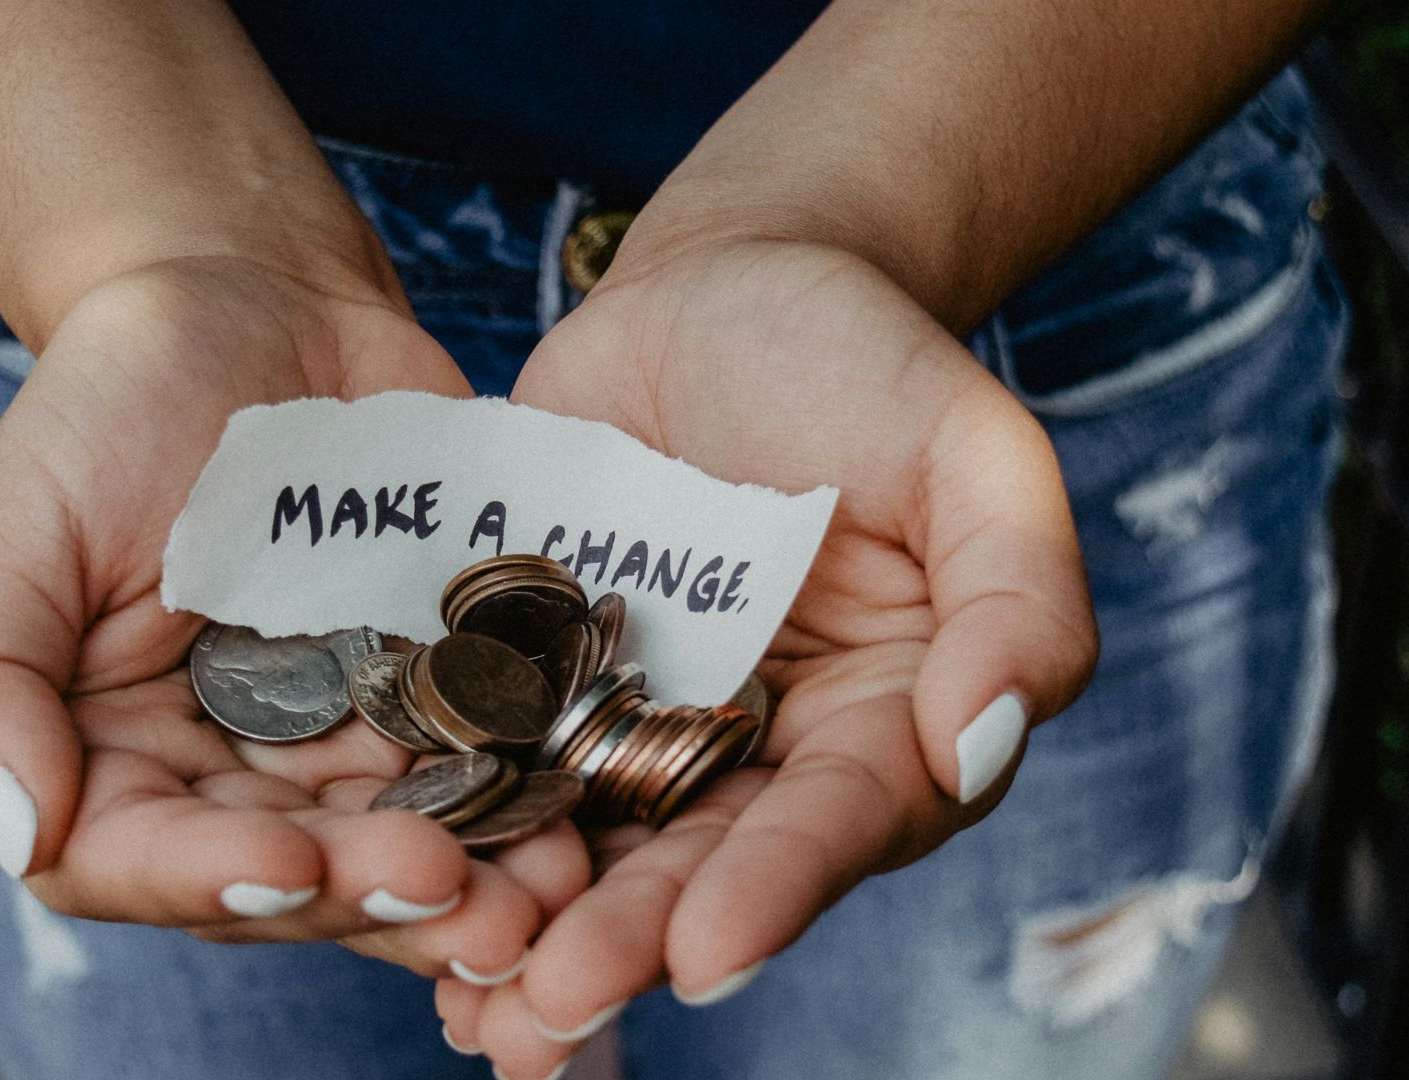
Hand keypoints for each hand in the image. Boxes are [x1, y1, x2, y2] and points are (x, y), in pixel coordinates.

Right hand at [0, 255, 589, 978]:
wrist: (256, 302)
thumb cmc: (111, 406)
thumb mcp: (12, 526)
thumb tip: (21, 829)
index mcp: (108, 761)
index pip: (139, 862)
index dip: (213, 882)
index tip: (294, 866)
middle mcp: (227, 778)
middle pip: (293, 878)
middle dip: (374, 897)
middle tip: (459, 896)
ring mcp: (343, 743)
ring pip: (403, 845)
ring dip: (476, 883)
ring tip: (546, 893)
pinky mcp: (440, 694)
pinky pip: (488, 765)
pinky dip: (532, 798)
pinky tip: (584, 817)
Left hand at [438, 240, 1097, 1074]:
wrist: (727, 284)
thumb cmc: (869, 360)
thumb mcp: (974, 453)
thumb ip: (1017, 599)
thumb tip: (980, 746)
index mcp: (879, 723)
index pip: (837, 821)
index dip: (776, 888)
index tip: (706, 952)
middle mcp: (759, 750)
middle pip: (698, 862)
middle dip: (628, 940)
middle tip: (550, 1005)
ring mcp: (640, 718)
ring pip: (589, 842)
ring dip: (530, 926)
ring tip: (471, 1005)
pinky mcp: (539, 675)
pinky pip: (495, 758)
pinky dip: (454, 824)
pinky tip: (391, 887)